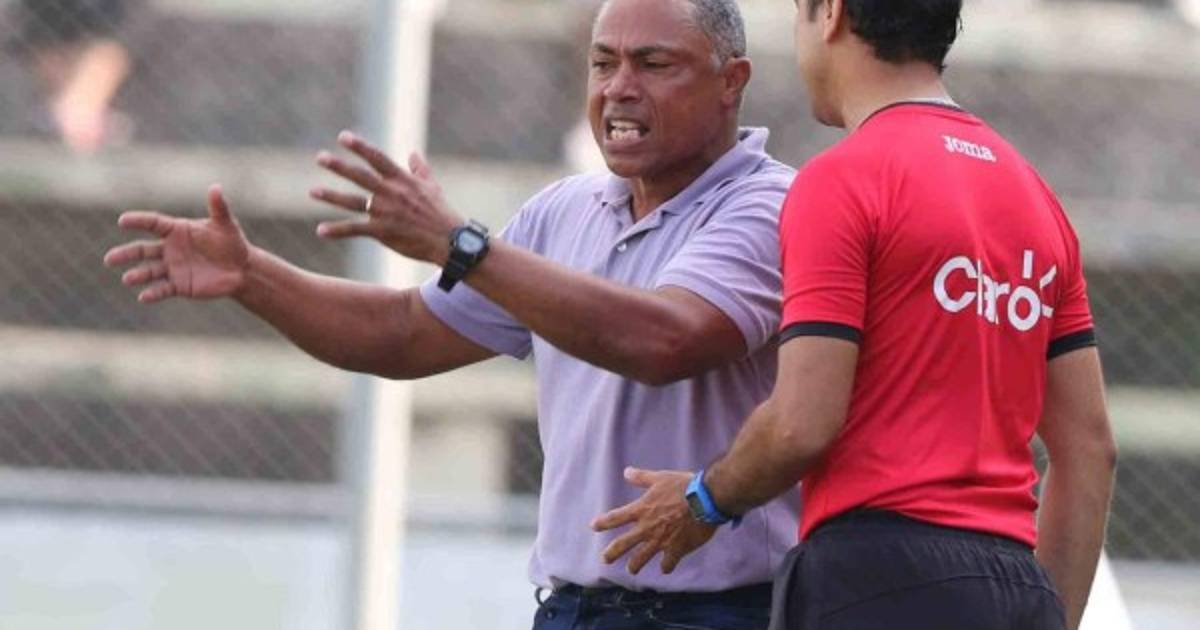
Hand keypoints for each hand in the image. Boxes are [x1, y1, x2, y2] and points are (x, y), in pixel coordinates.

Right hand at [104, 185, 250, 302]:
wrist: (241, 269)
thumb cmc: (232, 242)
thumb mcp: (226, 224)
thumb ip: (218, 208)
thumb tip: (216, 187)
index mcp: (177, 230)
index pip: (153, 223)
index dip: (138, 221)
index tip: (123, 221)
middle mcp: (169, 249)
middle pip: (142, 250)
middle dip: (126, 254)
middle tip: (109, 259)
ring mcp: (172, 268)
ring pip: (149, 271)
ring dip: (137, 275)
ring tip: (127, 278)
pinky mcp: (179, 286)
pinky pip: (162, 289)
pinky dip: (152, 293)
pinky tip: (143, 297)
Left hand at [311, 131, 462, 264]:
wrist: (451, 241)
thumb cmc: (442, 213)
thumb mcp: (432, 187)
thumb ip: (420, 169)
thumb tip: (413, 153)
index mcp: (402, 180)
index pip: (377, 158)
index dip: (359, 146)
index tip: (342, 137)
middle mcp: (391, 193)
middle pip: (359, 176)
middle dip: (339, 166)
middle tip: (320, 158)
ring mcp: (385, 212)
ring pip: (352, 201)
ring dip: (331, 196)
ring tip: (312, 191)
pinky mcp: (382, 231)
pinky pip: (354, 230)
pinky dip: (337, 230)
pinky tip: (320, 230)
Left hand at [591, 468, 717, 574]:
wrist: (705, 501)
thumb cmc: (683, 486)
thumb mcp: (660, 478)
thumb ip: (642, 477)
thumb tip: (627, 472)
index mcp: (642, 510)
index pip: (616, 518)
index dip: (604, 523)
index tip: (594, 526)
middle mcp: (647, 528)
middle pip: (623, 544)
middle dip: (612, 553)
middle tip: (605, 560)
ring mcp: (660, 541)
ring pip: (641, 558)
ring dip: (635, 565)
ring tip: (632, 570)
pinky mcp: (676, 550)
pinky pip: (668, 563)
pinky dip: (666, 566)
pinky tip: (666, 568)